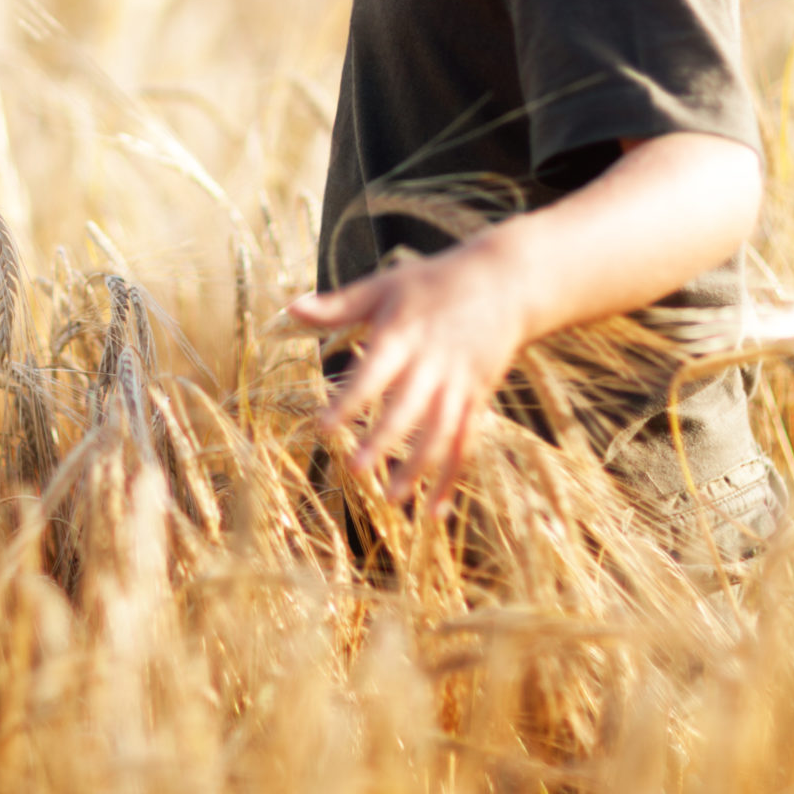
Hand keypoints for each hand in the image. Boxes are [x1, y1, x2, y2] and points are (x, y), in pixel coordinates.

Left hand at [286, 240, 533, 514]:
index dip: (350, 399)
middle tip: (355, 470)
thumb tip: (289, 308)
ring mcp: (460, 383)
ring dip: (418, 468)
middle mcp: (433, 363)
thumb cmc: (433, 283)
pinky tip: (435, 512)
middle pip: (410, 408)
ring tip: (390, 498)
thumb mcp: (385, 285)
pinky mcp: (478, 399)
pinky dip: (452, 478)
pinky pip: (466, 444)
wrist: (504, 281)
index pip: (374, 371)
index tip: (322, 426)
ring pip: (441, 432)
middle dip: (384, 440)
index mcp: (404, 335)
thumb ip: (338, 305)